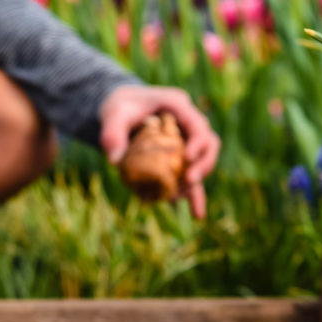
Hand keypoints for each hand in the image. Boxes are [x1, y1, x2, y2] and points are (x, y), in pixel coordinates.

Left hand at [99, 84, 219, 217]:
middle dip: (203, 163)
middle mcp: (188, 124)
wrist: (123, 110)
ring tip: (179, 197)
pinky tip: (197, 215)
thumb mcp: (113, 115)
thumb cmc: (121, 108)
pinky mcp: (180, 159)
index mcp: (178, 106)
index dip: (198, 141)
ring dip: (197, 181)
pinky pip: (191, 177)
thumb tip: (115, 161)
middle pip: (209, 143)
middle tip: (189, 179)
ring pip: (203, 161)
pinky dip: (194, 195)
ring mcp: (187, 142)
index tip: (187, 158)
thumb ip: (112, 133)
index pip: (197, 123)